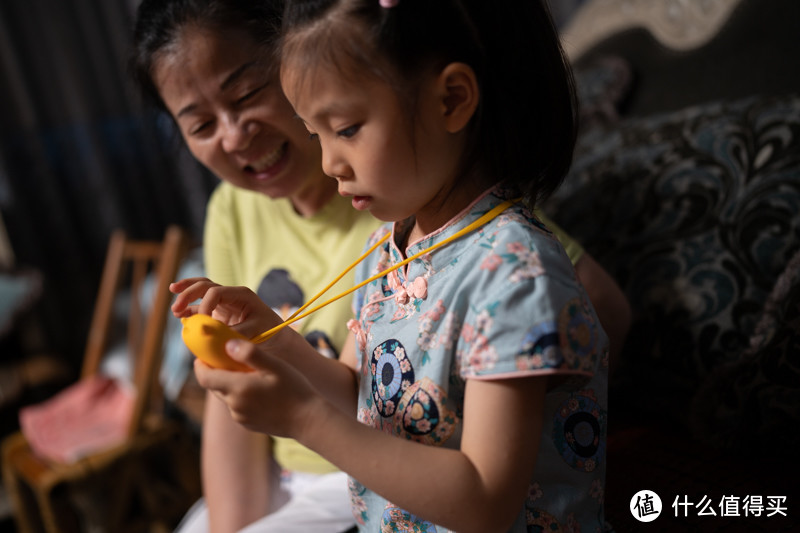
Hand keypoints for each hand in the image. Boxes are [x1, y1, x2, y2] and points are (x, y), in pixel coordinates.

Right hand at [170, 277, 281, 338]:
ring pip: (200, 291)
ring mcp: (224, 302)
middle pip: (204, 285)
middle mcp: (231, 294)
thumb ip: (233, 332)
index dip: (204, 305)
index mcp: (241, 294)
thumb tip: (208, 334)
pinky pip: (201, 306)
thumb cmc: (269, 332)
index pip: (216, 292)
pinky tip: (180, 316)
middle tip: (176, 307)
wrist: (276, 337)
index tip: (202, 321)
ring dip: (185, 296)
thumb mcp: (255, 331)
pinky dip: (190, 310)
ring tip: (175, 309)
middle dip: (188, 293)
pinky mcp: (219, 312)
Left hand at [194, 338, 321, 437]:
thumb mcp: (274, 366)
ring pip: (227, 397)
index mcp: (237, 388)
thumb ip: (250, 354)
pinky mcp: (248, 424)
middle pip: (214, 386)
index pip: (205, 377)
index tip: (204, 355)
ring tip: (249, 374)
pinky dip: (241, 397)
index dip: (200, 365)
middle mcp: (234, 405)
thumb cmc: (294, 389)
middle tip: (228, 359)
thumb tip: (227, 344)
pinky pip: (237, 407)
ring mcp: (240, 417)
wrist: (308, 420)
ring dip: (231, 385)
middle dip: (217, 372)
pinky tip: (259, 392)